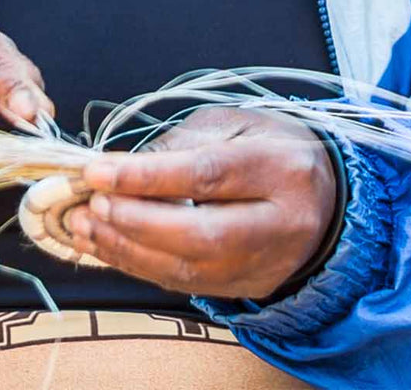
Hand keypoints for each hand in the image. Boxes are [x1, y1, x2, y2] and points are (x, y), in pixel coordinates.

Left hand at [67, 107, 338, 299]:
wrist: (326, 195)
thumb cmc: (267, 146)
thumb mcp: (231, 124)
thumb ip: (180, 144)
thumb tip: (121, 167)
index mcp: (280, 168)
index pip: (207, 176)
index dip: (147, 176)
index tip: (97, 171)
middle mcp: (282, 224)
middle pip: (203, 235)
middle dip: (136, 222)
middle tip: (91, 204)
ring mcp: (269, 264)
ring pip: (192, 270)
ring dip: (129, 250)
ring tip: (84, 226)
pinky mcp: (251, 288)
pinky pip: (188, 285)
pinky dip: (140, 266)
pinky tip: (105, 246)